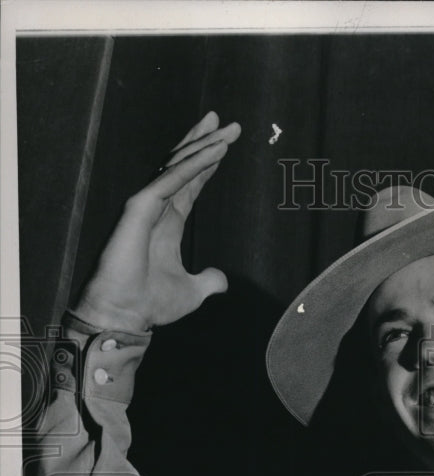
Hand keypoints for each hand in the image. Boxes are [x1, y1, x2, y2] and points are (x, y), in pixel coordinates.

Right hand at [73, 111, 241, 331]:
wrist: (124, 314)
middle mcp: (156, 208)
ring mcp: (147, 205)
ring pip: (178, 166)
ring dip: (203, 146)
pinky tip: (215, 151)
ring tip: (225, 129)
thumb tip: (222, 280)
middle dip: (205, 142)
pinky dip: (195, 164)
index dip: (208, 164)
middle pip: (184, 166)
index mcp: (167, 222)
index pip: (191, 184)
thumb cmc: (150, 303)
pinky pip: (172, 179)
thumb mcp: (192, 292)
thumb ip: (208, 281)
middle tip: (227, 123)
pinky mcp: (140, 207)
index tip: (225, 144)